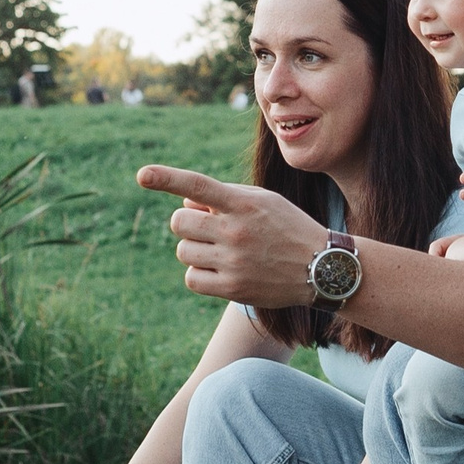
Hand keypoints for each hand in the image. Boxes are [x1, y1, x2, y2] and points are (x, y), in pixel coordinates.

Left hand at [137, 165, 320, 307]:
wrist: (321, 267)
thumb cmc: (287, 227)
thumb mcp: (262, 201)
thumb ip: (223, 197)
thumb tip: (183, 204)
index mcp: (243, 204)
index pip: (198, 185)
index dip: (166, 178)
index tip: (142, 174)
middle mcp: (236, 231)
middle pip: (179, 223)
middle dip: (187, 224)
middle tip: (208, 227)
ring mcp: (234, 261)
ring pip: (183, 251)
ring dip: (193, 249)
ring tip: (219, 250)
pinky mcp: (233, 288)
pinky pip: (191, 278)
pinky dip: (198, 274)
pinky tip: (217, 269)